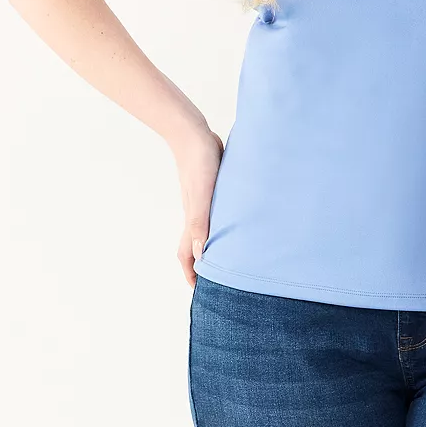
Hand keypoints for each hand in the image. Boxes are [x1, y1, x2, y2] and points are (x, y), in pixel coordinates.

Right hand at [172, 127, 224, 287]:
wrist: (195, 134)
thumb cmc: (198, 165)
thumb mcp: (202, 196)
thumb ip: (200, 224)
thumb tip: (201, 256)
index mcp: (193, 220)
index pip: (188, 254)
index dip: (191, 274)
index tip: (199, 292)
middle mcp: (198, 213)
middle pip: (197, 244)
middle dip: (204, 264)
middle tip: (219, 279)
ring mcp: (205, 200)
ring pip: (208, 228)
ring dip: (215, 243)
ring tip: (230, 255)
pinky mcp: (214, 186)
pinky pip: (217, 211)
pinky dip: (223, 222)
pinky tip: (238, 219)